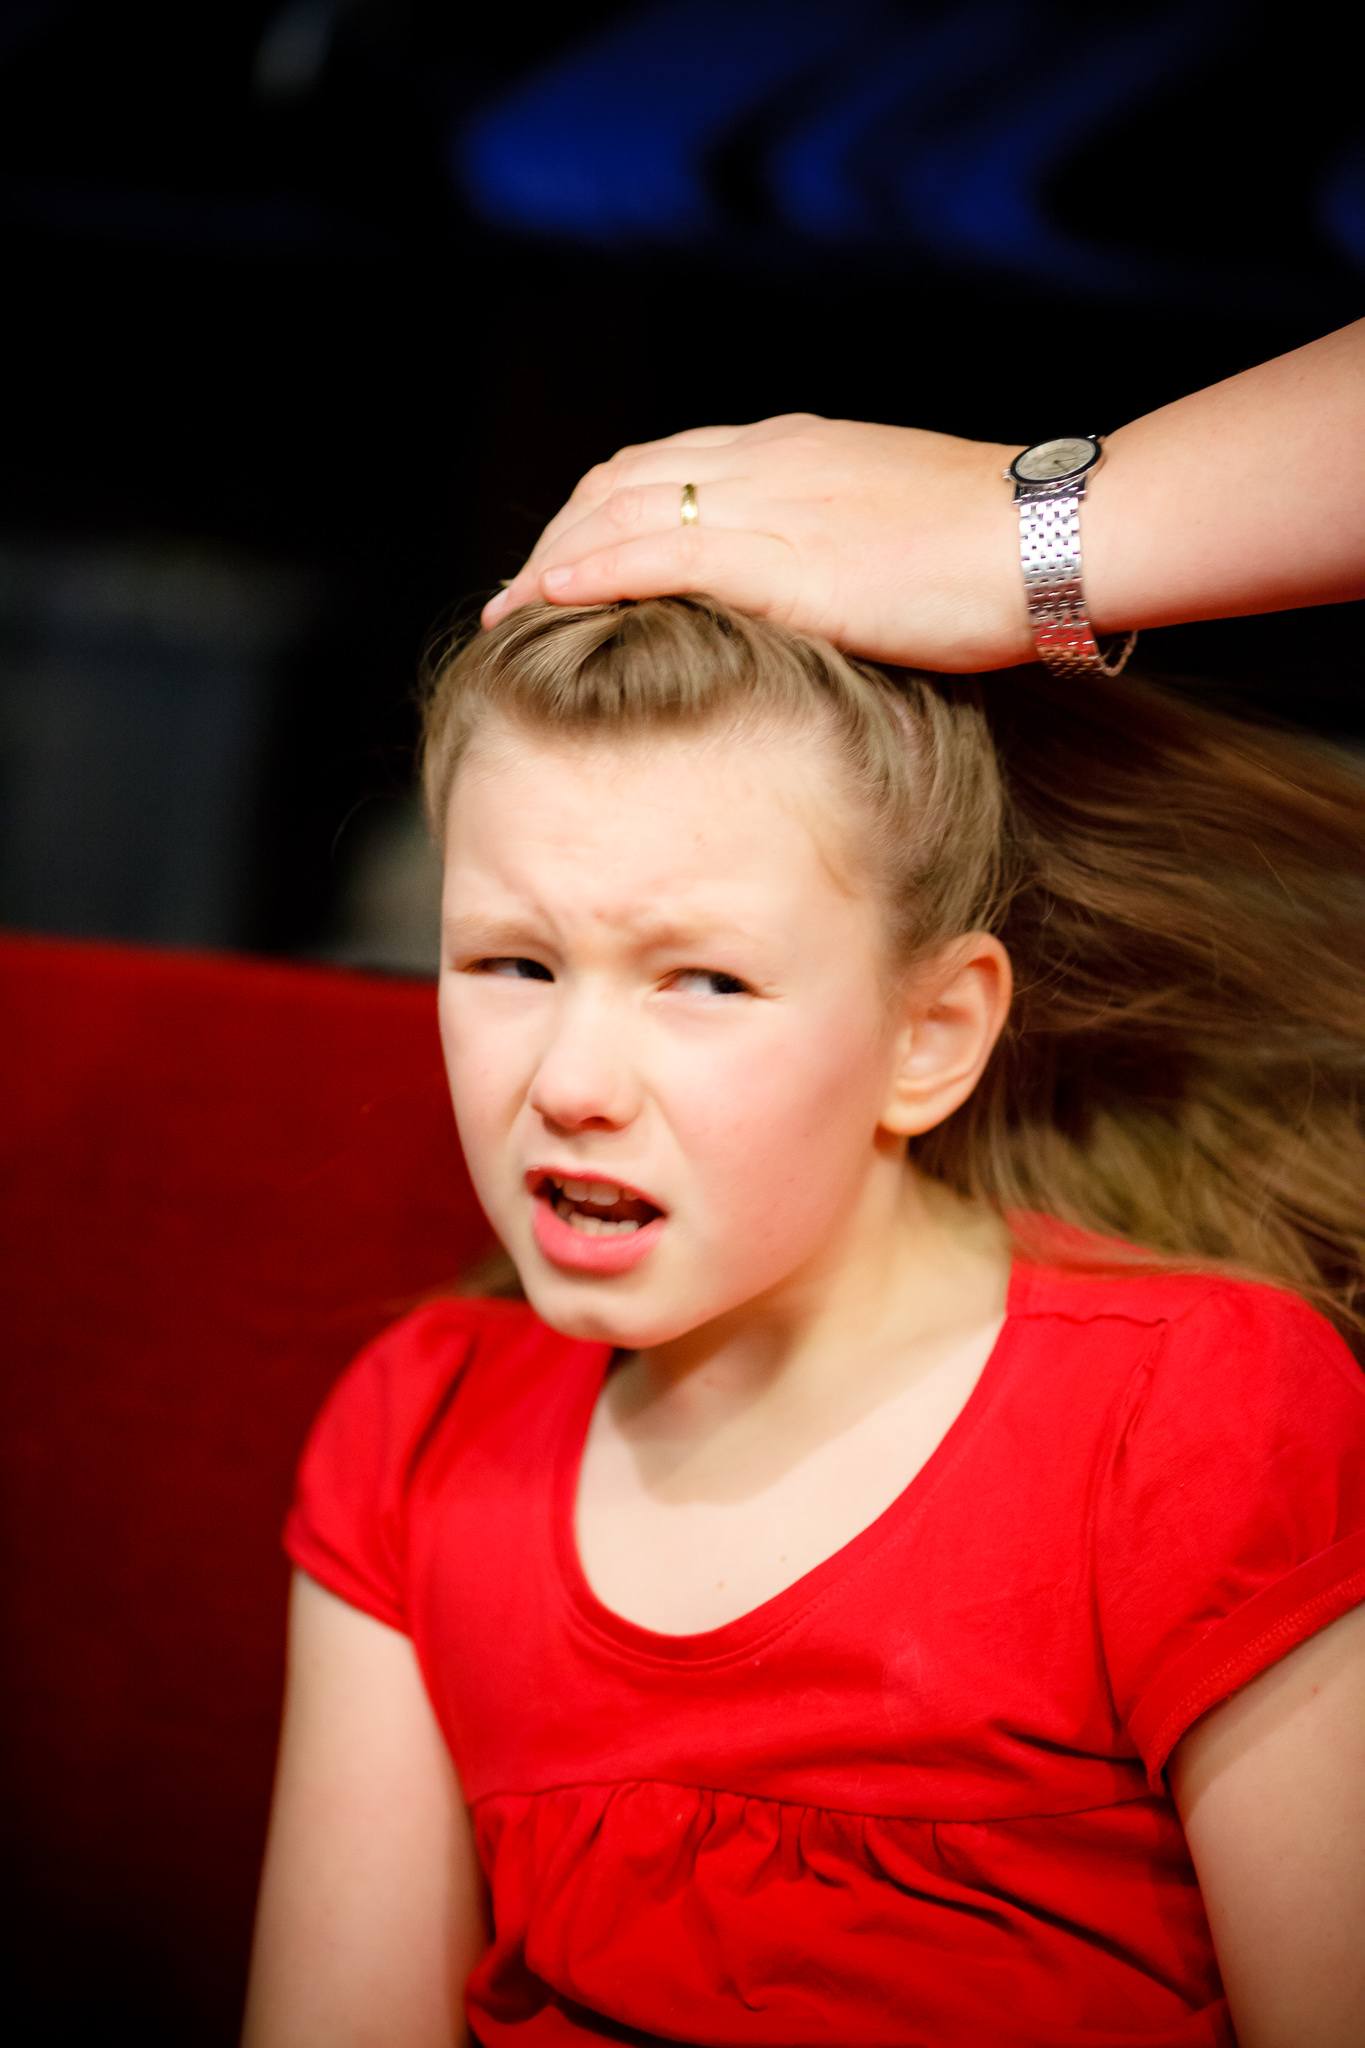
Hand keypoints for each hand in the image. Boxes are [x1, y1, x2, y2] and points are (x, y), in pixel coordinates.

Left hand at [483, 415, 1035, 672]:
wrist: (1055, 536)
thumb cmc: (1002, 550)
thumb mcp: (900, 535)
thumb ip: (835, 553)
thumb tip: (810, 601)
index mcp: (793, 452)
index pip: (663, 466)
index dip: (598, 514)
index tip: (563, 563)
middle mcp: (767, 460)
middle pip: (621, 482)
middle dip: (557, 537)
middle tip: (517, 598)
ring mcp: (771, 500)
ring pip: (622, 510)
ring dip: (552, 560)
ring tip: (509, 613)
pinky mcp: (782, 555)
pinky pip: (658, 554)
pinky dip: (590, 573)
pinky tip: (546, 603)